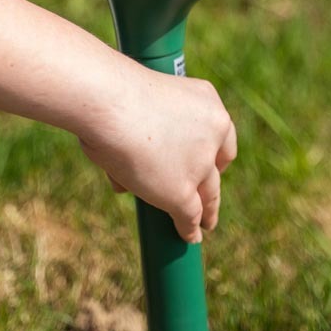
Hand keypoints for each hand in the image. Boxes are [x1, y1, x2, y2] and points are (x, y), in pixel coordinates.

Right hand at [76, 66, 236, 244]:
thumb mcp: (139, 107)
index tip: (208, 164)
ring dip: (207, 212)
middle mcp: (212, 135)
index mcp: (207, 103)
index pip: (221, 136)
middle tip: (207, 197)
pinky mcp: (181, 193)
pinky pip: (190, 216)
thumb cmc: (112, 94)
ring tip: (204, 225)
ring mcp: (198, 166)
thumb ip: (139, 137)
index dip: (214, 154)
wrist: (109, 102)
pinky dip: (189, 228)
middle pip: (216, 169)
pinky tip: (189, 236)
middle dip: (211, 185)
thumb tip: (123, 178)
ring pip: (209, 195)